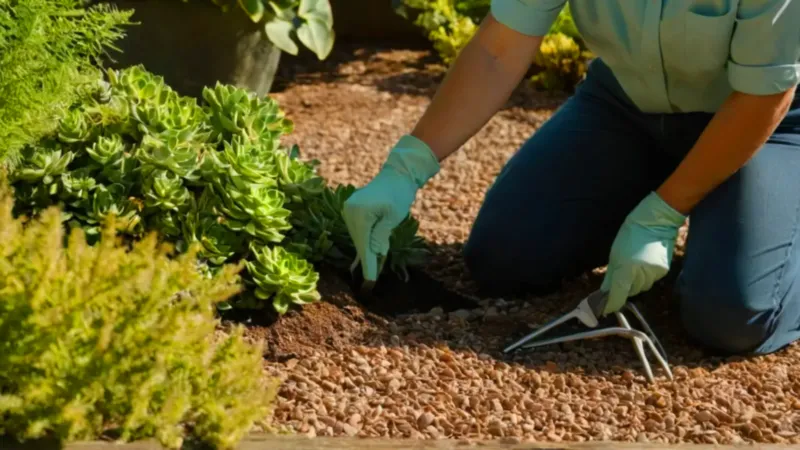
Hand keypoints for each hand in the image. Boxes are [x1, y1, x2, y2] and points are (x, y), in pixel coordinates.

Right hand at [343, 135, 439, 280]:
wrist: (397, 175)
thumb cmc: (399, 194)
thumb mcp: (394, 218)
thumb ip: (381, 236)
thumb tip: (375, 253)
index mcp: (360, 213)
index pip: (363, 244)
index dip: (368, 264)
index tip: (370, 281)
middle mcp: (349, 211)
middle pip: (358, 242)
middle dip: (367, 258)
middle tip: (373, 278)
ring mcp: (348, 209)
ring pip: (357, 237)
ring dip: (366, 249)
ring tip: (374, 265)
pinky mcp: (351, 210)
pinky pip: (358, 230)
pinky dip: (364, 240)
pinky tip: (368, 253)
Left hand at [600, 191, 685, 314]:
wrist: (656, 221)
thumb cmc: (630, 234)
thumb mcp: (615, 253)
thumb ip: (611, 276)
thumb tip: (605, 292)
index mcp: (626, 268)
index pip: (618, 294)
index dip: (611, 304)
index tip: (605, 310)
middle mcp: (641, 273)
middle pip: (630, 291)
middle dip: (624, 288)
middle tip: (621, 277)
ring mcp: (654, 273)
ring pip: (642, 286)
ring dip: (635, 282)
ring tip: (634, 265)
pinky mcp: (664, 271)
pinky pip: (651, 280)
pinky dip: (646, 276)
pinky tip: (645, 262)